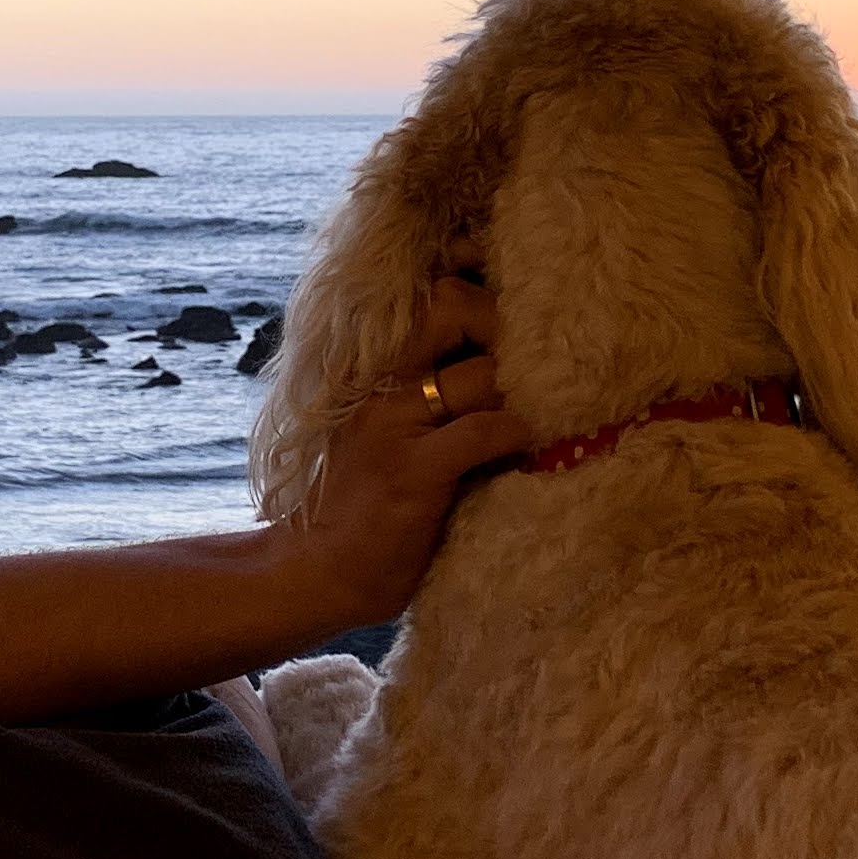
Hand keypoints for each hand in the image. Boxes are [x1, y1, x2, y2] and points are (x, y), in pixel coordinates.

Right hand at [279, 278, 526, 631]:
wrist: (318, 569)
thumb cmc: (361, 499)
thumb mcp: (384, 427)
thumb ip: (424, 387)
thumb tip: (499, 358)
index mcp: (373, 367)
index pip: (430, 293)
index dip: (478, 289)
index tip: (511, 311)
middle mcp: (380, 383)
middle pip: (452, 306)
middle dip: (502, 324)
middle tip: (529, 362)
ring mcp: (393, 424)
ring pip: (480, 373)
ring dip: (522, 393)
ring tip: (539, 412)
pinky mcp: (414, 471)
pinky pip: (484, 431)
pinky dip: (516, 435)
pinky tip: (523, 449)